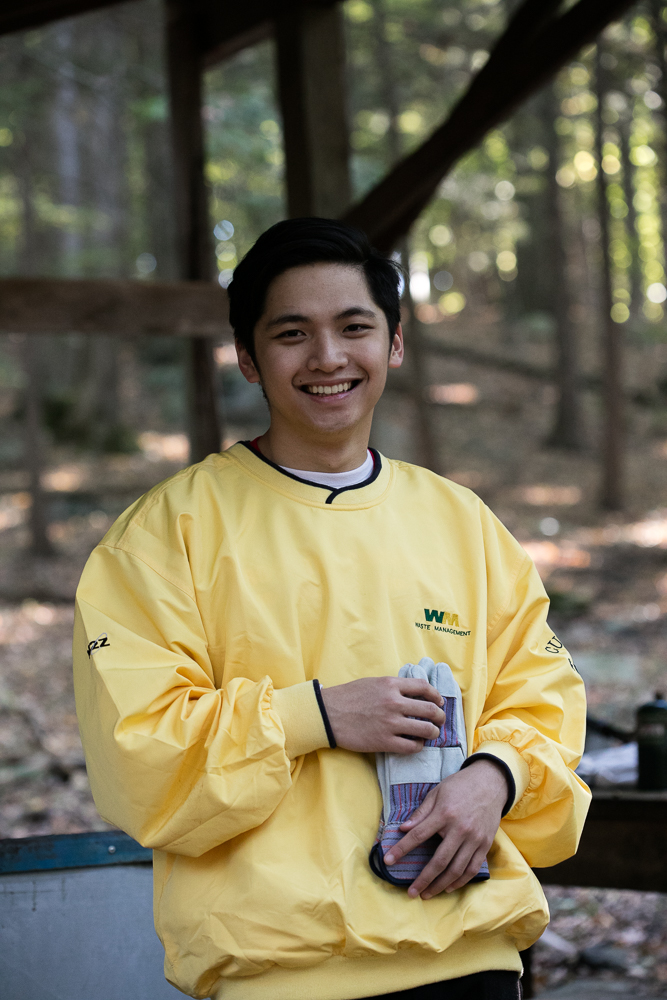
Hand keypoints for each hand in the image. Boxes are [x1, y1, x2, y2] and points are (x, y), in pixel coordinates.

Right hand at [320, 676, 444, 752]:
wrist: (328, 714)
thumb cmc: (348, 696)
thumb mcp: (373, 682)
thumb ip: (394, 687)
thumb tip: (414, 694)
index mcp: (391, 685)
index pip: (424, 687)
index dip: (436, 695)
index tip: (439, 702)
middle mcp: (394, 702)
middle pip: (430, 710)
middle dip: (440, 716)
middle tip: (440, 720)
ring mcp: (390, 723)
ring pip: (426, 729)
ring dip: (433, 732)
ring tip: (431, 733)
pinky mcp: (385, 742)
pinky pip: (412, 746)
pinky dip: (419, 746)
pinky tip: (416, 744)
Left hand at [384, 759, 507, 897]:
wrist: (491, 782)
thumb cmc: (460, 786)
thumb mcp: (437, 793)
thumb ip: (421, 813)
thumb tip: (403, 828)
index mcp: (444, 814)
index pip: (418, 835)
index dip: (402, 849)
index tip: (388, 861)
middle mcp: (460, 829)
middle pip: (439, 861)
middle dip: (423, 879)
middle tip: (411, 893)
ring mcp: (474, 839)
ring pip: (456, 869)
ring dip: (440, 885)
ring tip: (427, 894)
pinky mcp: (485, 844)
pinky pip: (472, 868)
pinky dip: (460, 881)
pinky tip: (449, 887)